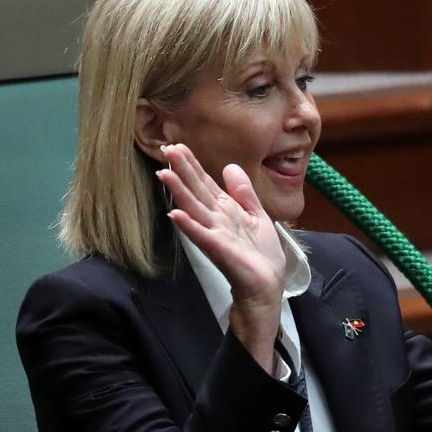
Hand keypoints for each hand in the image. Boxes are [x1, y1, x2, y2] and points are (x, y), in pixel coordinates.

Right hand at [157, 145, 284, 371]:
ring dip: (179, 192)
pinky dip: (189, 226)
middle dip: (182, 171)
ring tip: (164, 174)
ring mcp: (216, 235)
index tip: (177, 146)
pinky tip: (175, 215)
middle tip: (166, 149)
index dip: (192, 165)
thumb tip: (230, 167)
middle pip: (197, 191)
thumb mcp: (257, 216)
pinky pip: (202, 236)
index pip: (205, 183)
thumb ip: (244, 193)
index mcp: (226, 210)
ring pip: (195, 209)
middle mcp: (216, 220)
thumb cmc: (261, 255)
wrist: (267, 286)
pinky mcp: (220, 251)